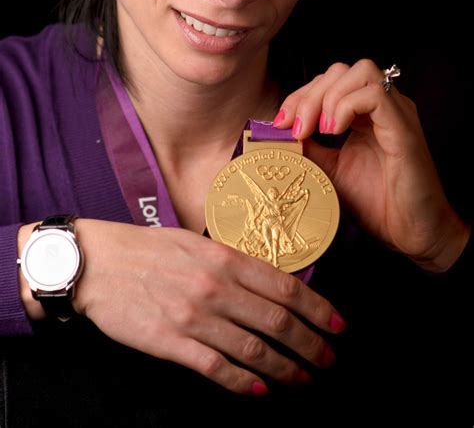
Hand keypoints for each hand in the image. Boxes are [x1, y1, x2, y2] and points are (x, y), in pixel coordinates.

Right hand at [71, 219, 345, 394]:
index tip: (338, 325)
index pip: (285, 287)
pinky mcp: (171, 343)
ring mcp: (194, 317)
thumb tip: (270, 285)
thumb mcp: (195, 242)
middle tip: (329, 360)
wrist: (97, 264)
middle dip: (312, 345)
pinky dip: (244, 383)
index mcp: (224, 258)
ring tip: (304, 380)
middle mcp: (215, 287)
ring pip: (254, 351)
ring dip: (286, 370)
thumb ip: (232, 262)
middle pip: (277, 323)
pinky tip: (262, 390)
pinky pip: (216, 368)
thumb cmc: (148, 249)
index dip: (318, 310)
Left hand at [273, 59, 469, 269]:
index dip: (300, 96)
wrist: (412, 233)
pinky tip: (334, 132)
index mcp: (364, 114)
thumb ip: (309, 147)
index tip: (281, 124)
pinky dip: (346, 107)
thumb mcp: (330, 170)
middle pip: (341, 71)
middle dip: (309, 94)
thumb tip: (279, 132)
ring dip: (327, 97)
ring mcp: (396, 113)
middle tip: (295, 129)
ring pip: (360, 71)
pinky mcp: (404, 127)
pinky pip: (375, 95)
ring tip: (318, 131)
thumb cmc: (378, 203)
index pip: (329, 82)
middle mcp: (382, 107)